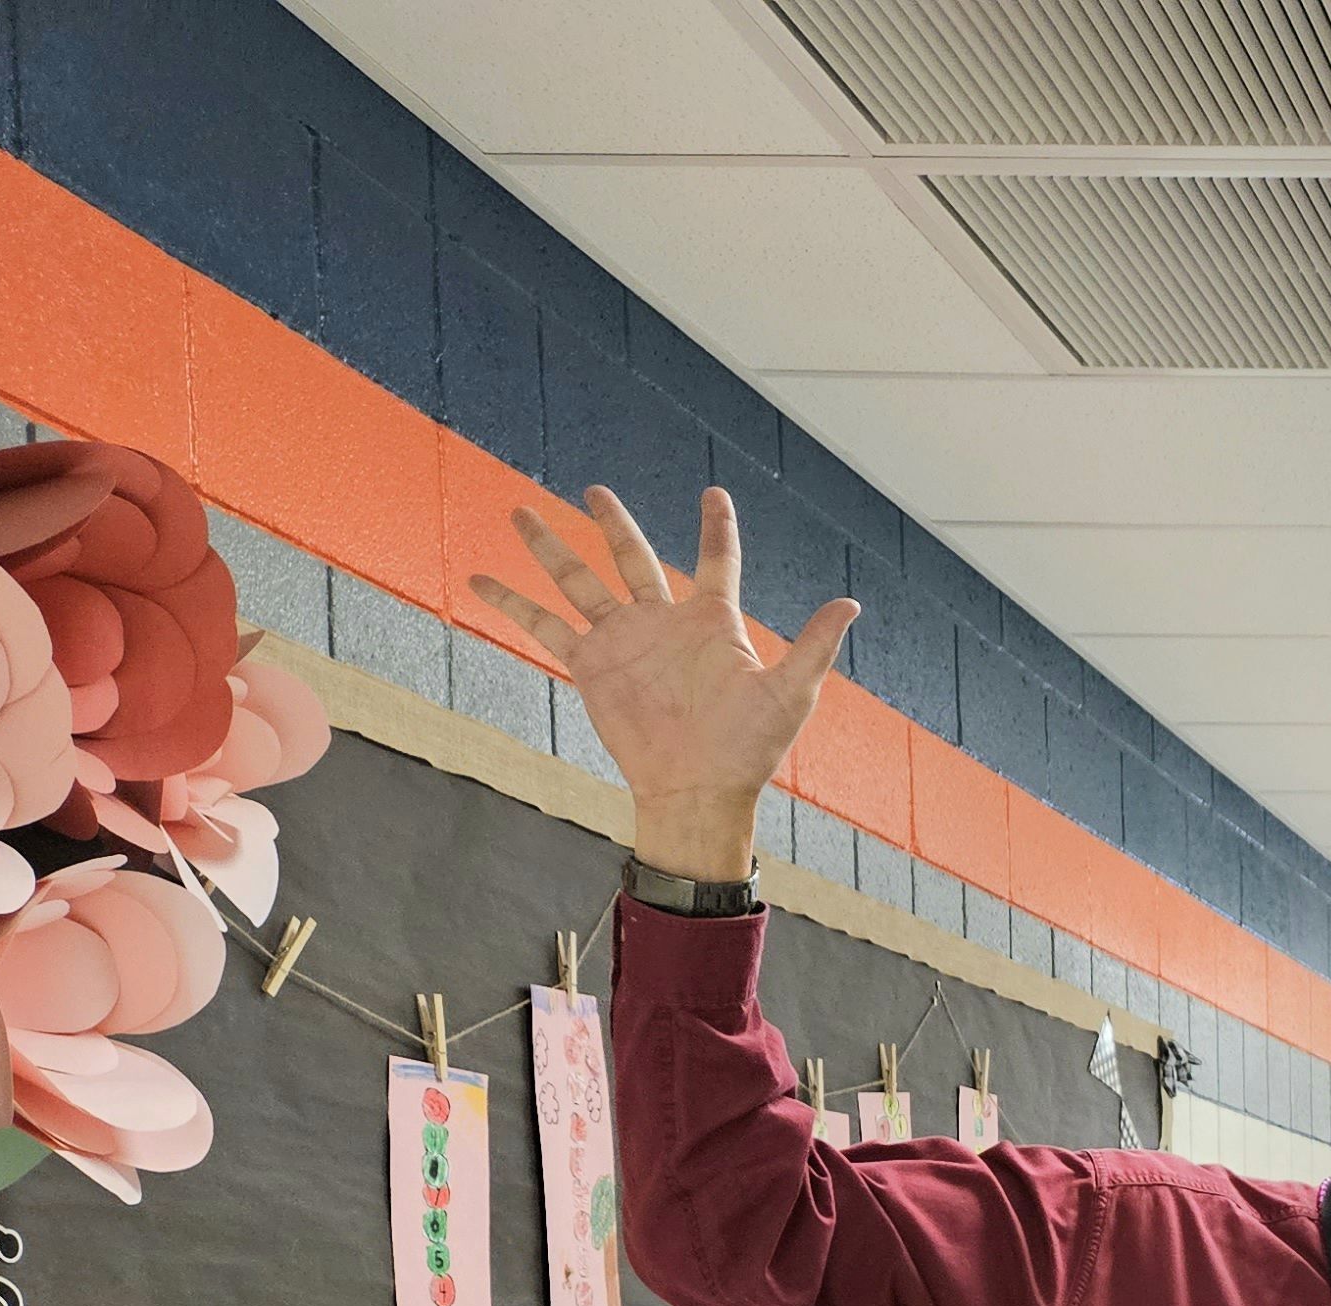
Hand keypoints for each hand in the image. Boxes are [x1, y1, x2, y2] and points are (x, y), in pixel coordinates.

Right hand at [469, 487, 856, 881]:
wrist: (699, 790)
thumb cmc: (750, 748)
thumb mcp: (791, 692)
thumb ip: (815, 644)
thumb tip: (851, 603)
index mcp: (713, 622)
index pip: (717, 561)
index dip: (716, 527)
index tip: (713, 493)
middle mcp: (663, 622)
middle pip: (633, 557)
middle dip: (613, 524)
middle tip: (594, 490)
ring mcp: (622, 641)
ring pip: (579, 580)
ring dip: (550, 547)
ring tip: (521, 511)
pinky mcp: (590, 666)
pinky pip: (543, 626)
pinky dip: (511, 603)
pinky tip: (478, 580)